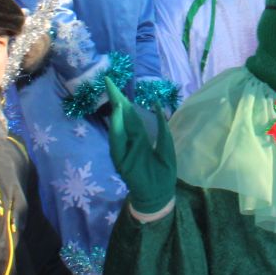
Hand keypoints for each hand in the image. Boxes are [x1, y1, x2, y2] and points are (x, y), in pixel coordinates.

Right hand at [105, 81, 175, 215]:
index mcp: (140, 137)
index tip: (117, 84)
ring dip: (115, 109)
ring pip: (118, 126)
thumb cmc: (163, 172)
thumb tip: (157, 105)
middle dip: (115, 99)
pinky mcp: (122, 159)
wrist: (160, 194)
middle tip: (109, 81)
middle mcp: (130, 141)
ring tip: (113, 93)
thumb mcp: (166, 146)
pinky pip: (118, 141)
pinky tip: (117, 113)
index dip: (124, 100)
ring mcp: (125, 149)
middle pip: (122, 117)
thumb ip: (162, 127)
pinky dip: (116, 127)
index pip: (131, 114)